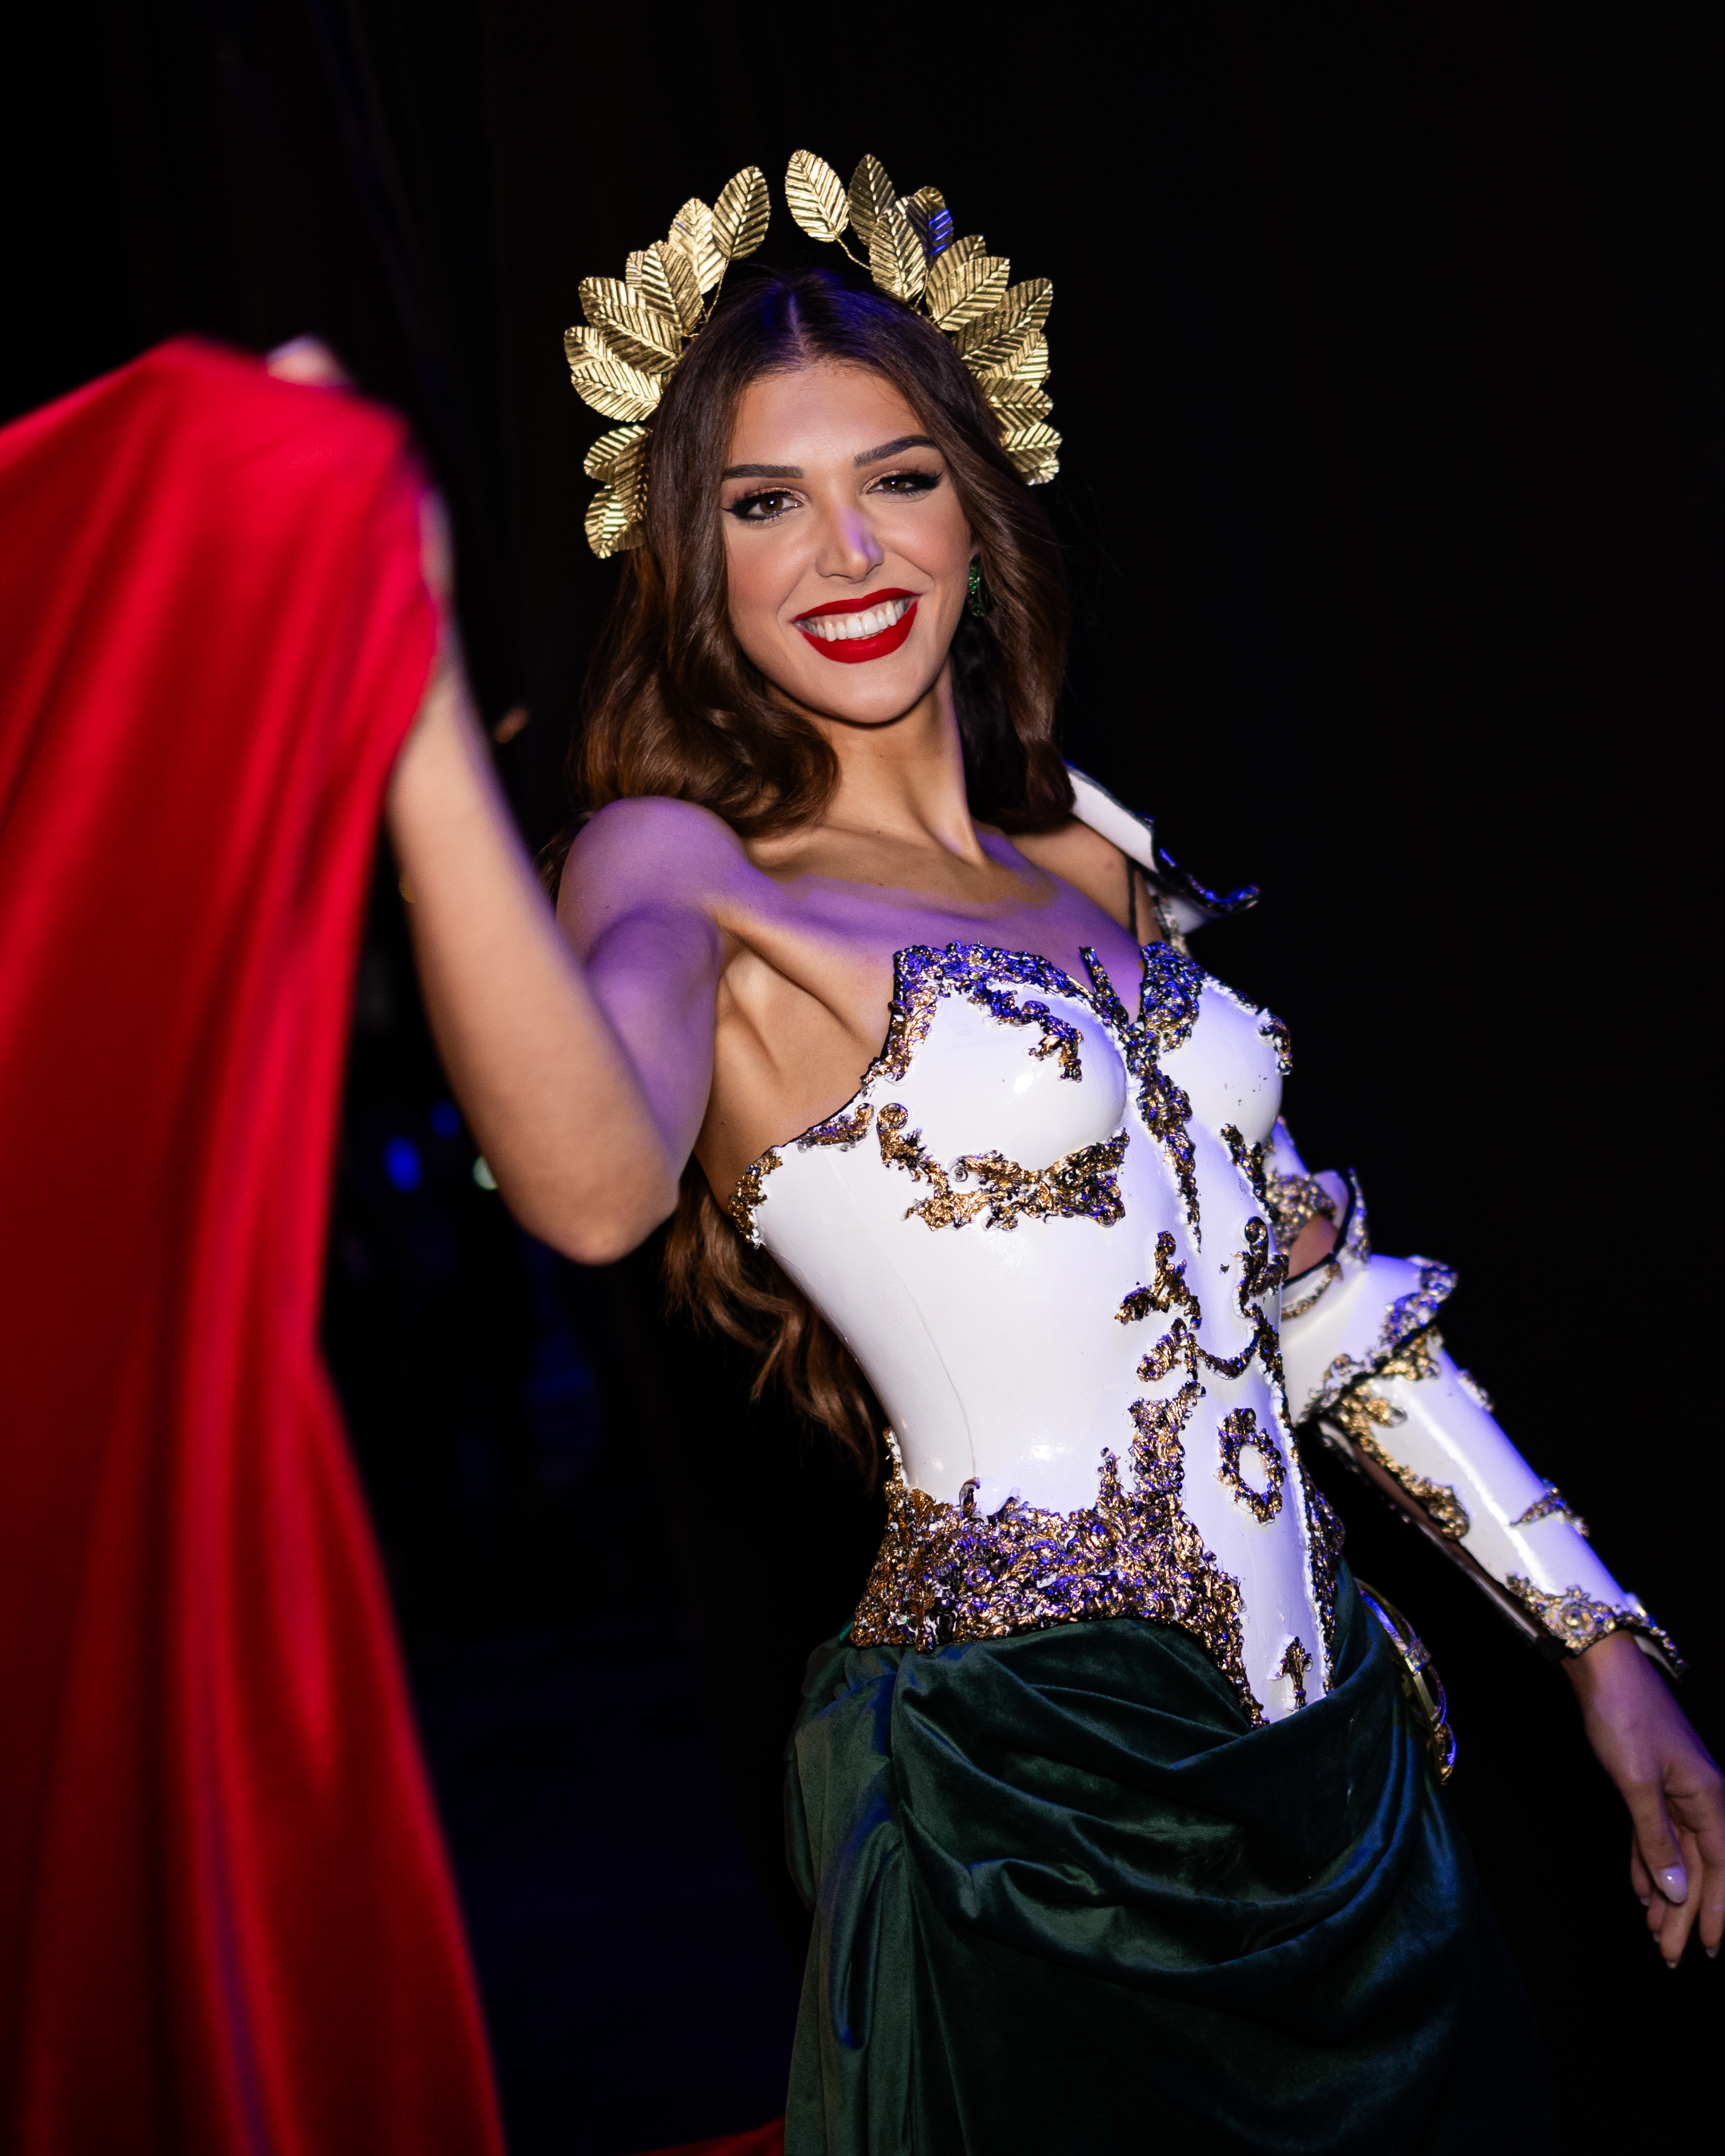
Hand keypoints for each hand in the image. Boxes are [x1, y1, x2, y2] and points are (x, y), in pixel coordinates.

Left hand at [1565, 1628, 1724, 1964]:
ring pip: (1675, 1854)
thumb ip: (1657, 1839)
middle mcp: (1698, 1797)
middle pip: (1698, 1867)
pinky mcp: (1649, 1781)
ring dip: (1665, 1893)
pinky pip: (1654, 1834)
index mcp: (1708, 1797)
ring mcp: (1674, 1789)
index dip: (1716, 1911)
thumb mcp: (1638, 1783)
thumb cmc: (1623, 1715)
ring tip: (1655, 1932)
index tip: (1708, 1948)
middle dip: (1684, 1914)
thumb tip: (1679, 1891)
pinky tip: (1640, 1890)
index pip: (1720, 1868)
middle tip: (1669, 1955)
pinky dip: (1647, 1862)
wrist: (1600, 1665)